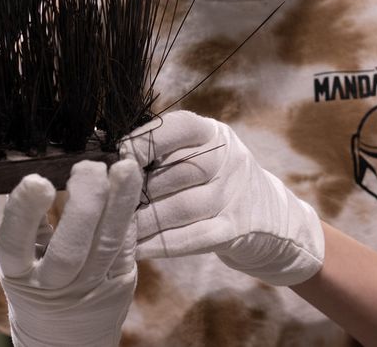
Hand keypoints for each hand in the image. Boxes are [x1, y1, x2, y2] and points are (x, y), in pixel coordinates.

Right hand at [0, 159, 142, 346]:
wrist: (65, 340)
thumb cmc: (38, 283)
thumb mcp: (21, 262)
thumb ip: (29, 223)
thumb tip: (38, 166)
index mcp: (19, 276)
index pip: (15, 245)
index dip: (24, 213)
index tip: (37, 179)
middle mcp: (53, 287)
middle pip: (69, 251)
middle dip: (82, 206)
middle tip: (88, 166)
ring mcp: (91, 288)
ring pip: (107, 245)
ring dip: (118, 203)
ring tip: (124, 167)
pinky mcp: (121, 284)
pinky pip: (127, 246)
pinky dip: (129, 215)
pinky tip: (131, 187)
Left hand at [121, 110, 323, 285]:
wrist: (271, 218)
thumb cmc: (218, 182)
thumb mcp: (204, 154)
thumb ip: (166, 151)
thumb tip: (106, 151)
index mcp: (216, 135)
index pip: (180, 127)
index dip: (145, 140)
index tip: (117, 155)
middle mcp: (230, 160)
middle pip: (175, 172)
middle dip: (136, 189)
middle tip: (105, 201)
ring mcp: (235, 196)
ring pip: (180, 208)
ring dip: (142, 221)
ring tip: (114, 228)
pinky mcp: (235, 230)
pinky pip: (192, 237)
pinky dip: (159, 244)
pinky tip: (135, 248)